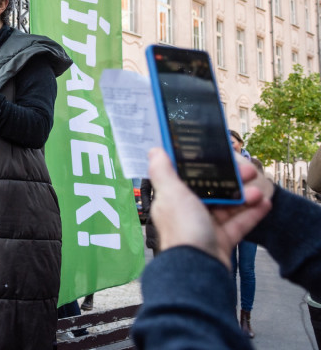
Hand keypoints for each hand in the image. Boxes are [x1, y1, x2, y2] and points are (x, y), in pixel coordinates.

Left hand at [147, 148, 271, 268]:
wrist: (199, 269)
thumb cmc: (183, 230)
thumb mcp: (171, 194)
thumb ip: (163, 172)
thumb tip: (155, 151)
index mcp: (172, 200)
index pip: (188, 178)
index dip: (204, 167)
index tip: (220, 156)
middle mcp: (187, 213)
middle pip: (211, 191)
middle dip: (231, 180)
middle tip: (249, 171)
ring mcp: (205, 228)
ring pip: (228, 207)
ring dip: (245, 197)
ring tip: (259, 191)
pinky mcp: (221, 241)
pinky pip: (239, 224)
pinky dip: (252, 214)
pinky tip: (266, 204)